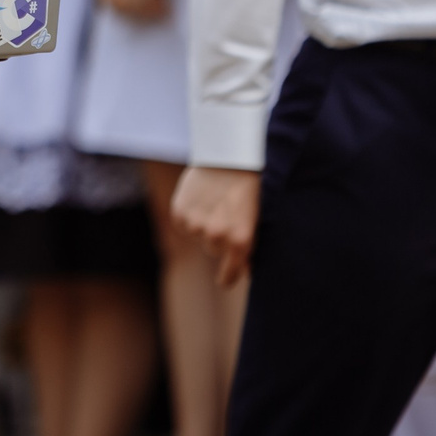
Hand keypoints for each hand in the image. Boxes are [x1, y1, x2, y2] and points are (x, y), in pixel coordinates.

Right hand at [172, 165, 259, 285]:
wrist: (228, 156)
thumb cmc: (248, 187)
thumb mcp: (256, 218)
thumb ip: (248, 247)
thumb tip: (243, 271)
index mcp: (241, 241)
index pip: (229, 275)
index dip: (228, 277)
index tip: (225, 279)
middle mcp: (216, 237)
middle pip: (213, 251)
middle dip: (219, 238)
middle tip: (227, 215)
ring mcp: (195, 225)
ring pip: (198, 237)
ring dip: (203, 225)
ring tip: (214, 202)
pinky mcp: (179, 213)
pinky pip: (183, 225)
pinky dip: (190, 215)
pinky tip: (200, 199)